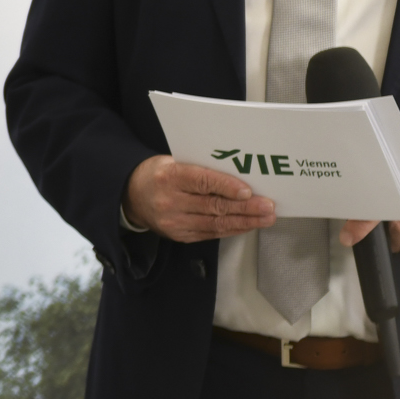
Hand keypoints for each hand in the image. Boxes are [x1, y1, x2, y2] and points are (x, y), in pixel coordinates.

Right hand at [125, 155, 277, 243]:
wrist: (132, 196)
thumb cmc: (159, 174)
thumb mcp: (173, 162)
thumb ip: (201, 169)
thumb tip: (238, 176)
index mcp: (169, 177)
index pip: (202, 182)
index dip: (227, 187)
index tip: (249, 191)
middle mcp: (170, 202)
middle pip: (213, 206)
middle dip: (245, 208)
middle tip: (268, 207)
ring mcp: (174, 222)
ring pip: (215, 223)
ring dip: (244, 222)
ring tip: (265, 218)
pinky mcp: (179, 236)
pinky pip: (211, 234)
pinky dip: (232, 229)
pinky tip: (247, 225)